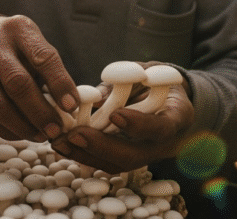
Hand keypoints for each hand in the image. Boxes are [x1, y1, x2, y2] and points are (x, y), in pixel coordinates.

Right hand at [0, 15, 78, 141]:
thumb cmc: (15, 46)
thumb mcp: (33, 43)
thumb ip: (50, 70)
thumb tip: (70, 106)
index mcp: (19, 30)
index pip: (43, 58)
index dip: (59, 84)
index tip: (72, 106)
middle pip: (18, 84)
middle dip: (40, 112)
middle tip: (56, 129)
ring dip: (23, 127)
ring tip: (41, 136)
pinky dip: (6, 130)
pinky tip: (21, 134)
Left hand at [51, 84, 193, 172]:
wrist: (171, 98)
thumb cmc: (158, 80)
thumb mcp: (146, 71)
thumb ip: (127, 79)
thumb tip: (95, 96)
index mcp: (177, 117)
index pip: (162, 127)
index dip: (139, 124)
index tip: (115, 115)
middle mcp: (164, 143)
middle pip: (134, 156)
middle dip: (102, 147)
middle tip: (75, 134)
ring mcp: (146, 154)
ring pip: (117, 164)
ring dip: (85, 154)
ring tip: (59, 141)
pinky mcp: (129, 157)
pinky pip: (106, 162)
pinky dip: (83, 154)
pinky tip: (63, 145)